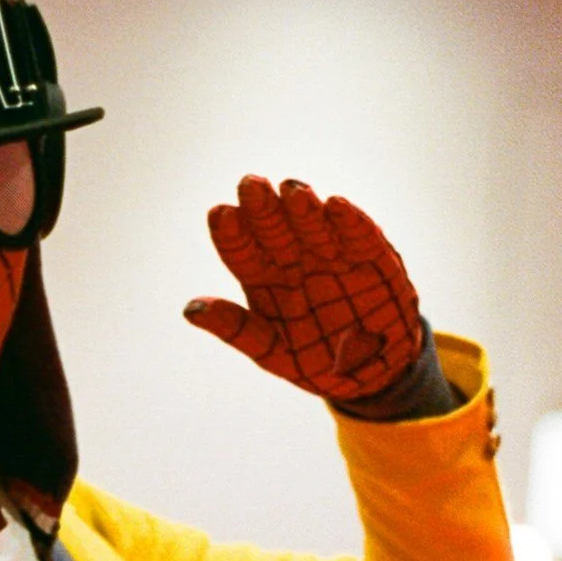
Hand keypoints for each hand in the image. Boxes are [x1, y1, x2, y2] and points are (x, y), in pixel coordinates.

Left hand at [186, 177, 422, 402]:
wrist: (371, 375)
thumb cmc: (314, 361)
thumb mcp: (271, 353)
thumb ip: (236, 329)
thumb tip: (189, 309)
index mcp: (265, 279)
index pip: (242, 251)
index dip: (231, 233)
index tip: (220, 214)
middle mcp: (295, 259)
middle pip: (274, 229)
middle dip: (263, 208)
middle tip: (251, 185)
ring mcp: (333, 255)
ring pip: (313, 225)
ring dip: (303, 209)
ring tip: (292, 191)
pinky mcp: (372, 258)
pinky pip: (359, 237)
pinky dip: (350, 222)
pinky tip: (336, 205)